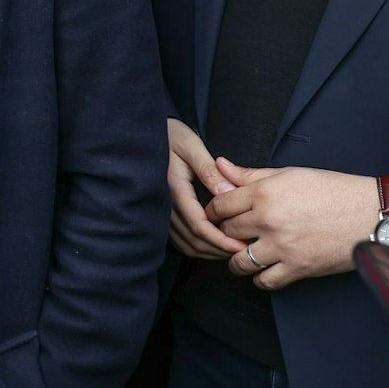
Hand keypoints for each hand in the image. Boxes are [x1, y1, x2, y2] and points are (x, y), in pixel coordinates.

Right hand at [166, 118, 240, 258]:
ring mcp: (162, 211)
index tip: (242, 246)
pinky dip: (198, 246)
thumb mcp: (191, 145)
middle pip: (193, 241)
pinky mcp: (162, 213)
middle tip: (244, 251)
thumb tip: (227, 194)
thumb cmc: (170, 136)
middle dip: (219, 250)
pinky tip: (214, 243)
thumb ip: (209, 170)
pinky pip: (180, 239)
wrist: (143, 136)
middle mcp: (165, 205)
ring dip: (210, 251)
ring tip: (233, 249)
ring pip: (186, 244)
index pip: (198, 226)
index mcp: (174, 189)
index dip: (221, 240)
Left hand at [205, 160, 374, 288]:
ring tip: (243, 253)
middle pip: (226, 231)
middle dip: (225, 232)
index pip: (219, 205)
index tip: (217, 215)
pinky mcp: (298, 268)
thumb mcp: (290, 174)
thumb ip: (250, 174)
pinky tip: (264, 268)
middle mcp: (268, 220)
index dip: (214, 211)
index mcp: (264, 193)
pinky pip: (264, 282)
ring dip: (237, 259)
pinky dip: (259, 278)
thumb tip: (219, 164)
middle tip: (232, 233)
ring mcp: (282, 246)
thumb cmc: (333, 190)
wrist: (372, 214)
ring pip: (239, 261)